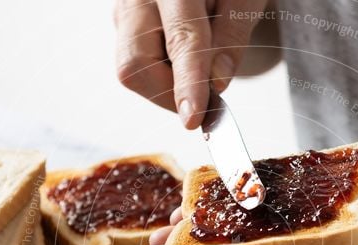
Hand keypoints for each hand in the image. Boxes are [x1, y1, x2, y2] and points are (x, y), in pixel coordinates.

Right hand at [114, 0, 268, 127]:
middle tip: (206, 97)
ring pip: (133, 73)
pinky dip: (165, 76)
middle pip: (136, 63)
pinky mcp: (125, 28)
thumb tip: (216, 82)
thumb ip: (233, 35)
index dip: (188, 82)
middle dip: (171, 92)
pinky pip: (138, 68)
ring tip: (198, 63)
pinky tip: (185, 59)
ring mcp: (125, 13)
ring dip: (170, 85)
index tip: (193, 118)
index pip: (181, 39)